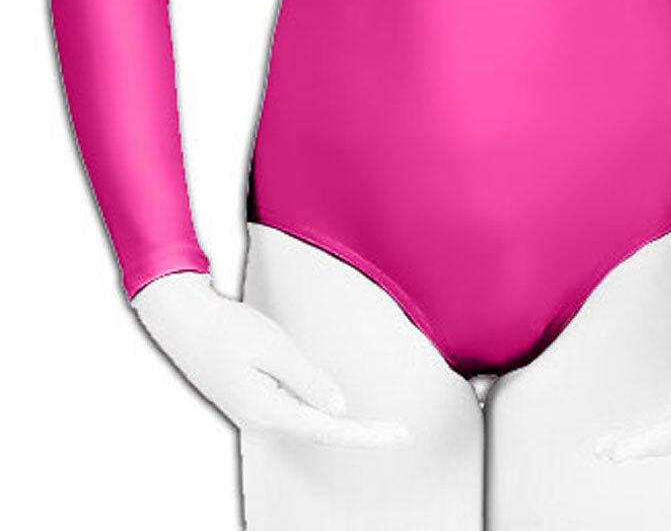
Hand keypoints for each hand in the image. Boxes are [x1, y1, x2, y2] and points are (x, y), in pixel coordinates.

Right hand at [132, 271, 410, 447]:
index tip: (398, 436)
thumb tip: (338, 408)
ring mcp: (256, 415)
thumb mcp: (274, 347)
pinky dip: (321, 416)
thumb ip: (308, 379)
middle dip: (360, 434)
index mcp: (266, 410)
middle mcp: (262, 421)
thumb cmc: (226, 328)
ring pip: (309, 426)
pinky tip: (336, 412)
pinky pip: (296, 415)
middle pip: (321, 433)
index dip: (366, 434)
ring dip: (341, 427)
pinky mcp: (254, 403)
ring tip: (378, 429)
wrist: (183, 322)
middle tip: (399, 432)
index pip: (328, 429)